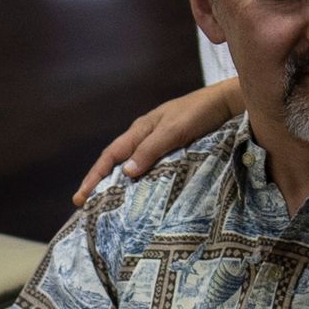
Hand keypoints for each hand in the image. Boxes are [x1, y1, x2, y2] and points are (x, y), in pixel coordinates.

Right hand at [70, 79, 243, 206]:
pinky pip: (150, 166)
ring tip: (109, 203)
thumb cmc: (200, 113)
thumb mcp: (174, 130)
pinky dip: (140, 180)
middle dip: (99, 182)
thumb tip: (127, 173)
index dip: (94, 177)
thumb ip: (152, 150)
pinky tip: (141, 192)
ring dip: (118, 182)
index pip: (111, 156)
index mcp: (141, 129)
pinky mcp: (174, 147)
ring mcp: (159, 141)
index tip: (80, 198)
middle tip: (86, 205)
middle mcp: (146, 135)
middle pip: (116, 161)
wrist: (228, 103)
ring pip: (132, 164)